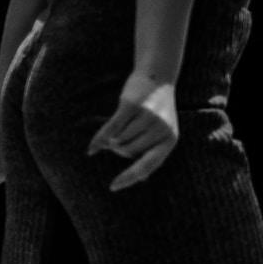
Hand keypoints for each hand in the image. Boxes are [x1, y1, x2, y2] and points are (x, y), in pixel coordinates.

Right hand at [87, 71, 179, 191]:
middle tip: (116, 140)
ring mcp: (147, 118)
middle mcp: (161, 130)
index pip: (148, 166)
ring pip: (119, 141)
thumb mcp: (161, 131)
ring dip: (114, 138)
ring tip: (121, 125)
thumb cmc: (157, 109)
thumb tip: (142, 179)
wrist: (158, 76)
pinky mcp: (132, 106)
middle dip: (118, 149)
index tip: (113, 187)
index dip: (129, 178)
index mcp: (170, 140)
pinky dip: (100, 139)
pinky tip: (92, 149)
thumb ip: (151, 151)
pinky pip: (111, 129)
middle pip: (128, 152)